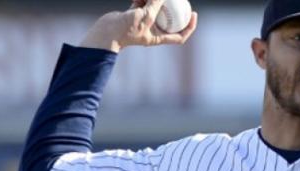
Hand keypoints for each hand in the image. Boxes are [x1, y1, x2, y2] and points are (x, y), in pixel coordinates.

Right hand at [81, 0, 197, 52]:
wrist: (105, 32)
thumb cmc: (126, 29)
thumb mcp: (146, 16)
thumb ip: (156, 4)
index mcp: (158, 38)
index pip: (179, 36)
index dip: (189, 27)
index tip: (194, 15)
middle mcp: (152, 31)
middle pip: (169, 20)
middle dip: (175, 9)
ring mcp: (143, 22)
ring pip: (155, 9)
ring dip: (156, 0)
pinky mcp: (133, 13)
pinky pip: (142, 3)